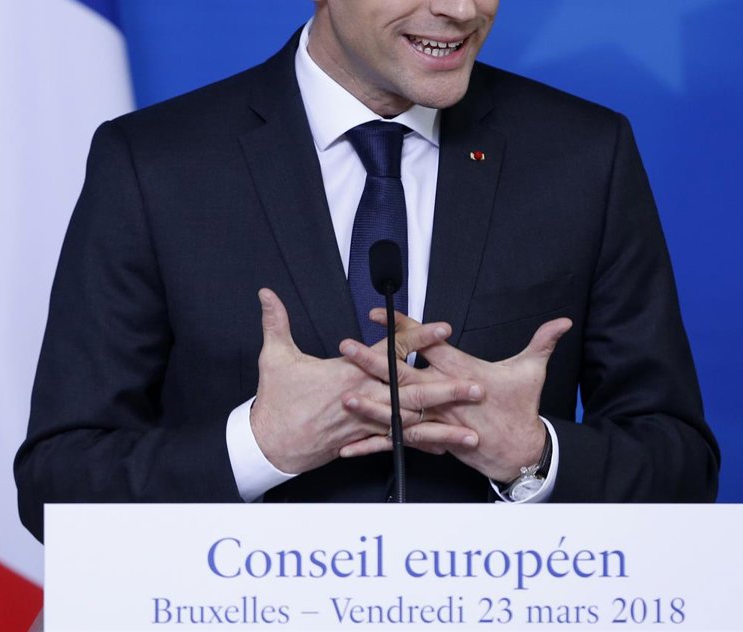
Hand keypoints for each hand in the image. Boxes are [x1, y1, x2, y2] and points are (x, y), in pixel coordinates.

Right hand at [248, 289, 480, 473]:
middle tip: (475, 387)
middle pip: (411, 393)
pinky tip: (442, 447)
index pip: (390, 352)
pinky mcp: (362, 441)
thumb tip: (267, 294)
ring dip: (442, 427)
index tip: (443, 329)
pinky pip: (396, 443)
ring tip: (471, 431)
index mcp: (348, 374)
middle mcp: (363, 399)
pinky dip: (419, 444)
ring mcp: (365, 423)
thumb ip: (276, 321)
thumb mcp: (275, 358)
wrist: (269, 445)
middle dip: (446, 390)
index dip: (417, 339)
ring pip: (411, 424)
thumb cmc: (275, 403)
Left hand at [339, 309, 571, 481]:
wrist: (520, 452)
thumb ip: (542, 341)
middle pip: (405, 376)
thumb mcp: (532, 371)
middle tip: (347, 348)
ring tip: (342, 395)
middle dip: (374, 362)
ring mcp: (436, 421)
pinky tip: (349, 446)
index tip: (380, 313)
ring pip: (397, 411)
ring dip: (369, 403)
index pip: (429, 343)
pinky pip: (399, 443)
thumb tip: (562, 320)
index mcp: (463, 373)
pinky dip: (374, 445)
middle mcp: (446, 396)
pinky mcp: (432, 442)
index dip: (405, 327)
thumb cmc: (521, 408)